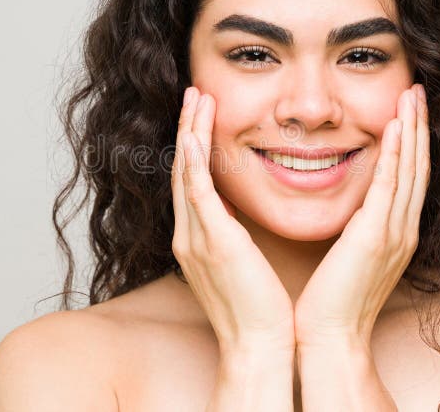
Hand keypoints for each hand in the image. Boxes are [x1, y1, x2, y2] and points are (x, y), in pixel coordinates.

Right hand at [171, 86, 295, 355]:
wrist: (257, 346)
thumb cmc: (257, 310)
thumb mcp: (240, 264)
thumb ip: (231, 235)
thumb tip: (236, 212)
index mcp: (197, 239)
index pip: (191, 182)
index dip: (194, 146)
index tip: (202, 116)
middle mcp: (189, 234)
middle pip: (182, 169)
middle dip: (188, 128)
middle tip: (195, 93)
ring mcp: (196, 237)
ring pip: (186, 171)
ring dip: (191, 131)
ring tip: (197, 96)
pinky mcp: (213, 241)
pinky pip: (197, 190)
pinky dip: (193, 159)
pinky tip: (195, 132)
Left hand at [293, 84, 430, 347]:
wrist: (332, 337)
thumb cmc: (334, 301)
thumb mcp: (351, 256)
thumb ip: (358, 228)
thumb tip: (351, 208)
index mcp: (396, 233)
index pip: (409, 177)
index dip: (412, 142)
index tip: (408, 110)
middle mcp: (403, 229)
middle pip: (417, 166)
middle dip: (419, 126)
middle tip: (418, 90)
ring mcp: (393, 233)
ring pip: (409, 170)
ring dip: (412, 130)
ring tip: (412, 96)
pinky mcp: (375, 237)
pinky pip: (389, 187)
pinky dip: (395, 156)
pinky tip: (394, 128)